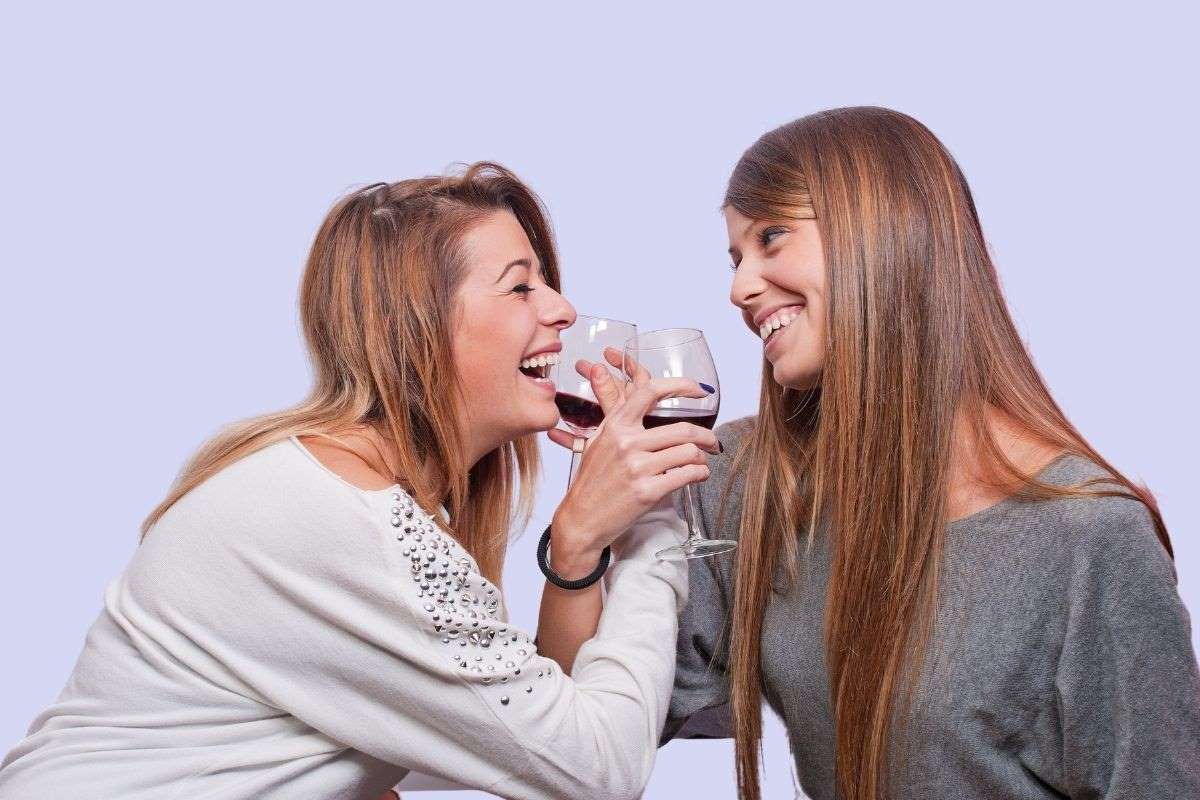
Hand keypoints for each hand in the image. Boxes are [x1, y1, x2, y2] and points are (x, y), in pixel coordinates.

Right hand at [547, 350, 716, 573]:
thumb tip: (642, 395)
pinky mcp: (648, 492)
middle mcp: (627, 443)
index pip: (651, 392)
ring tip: (701, 463)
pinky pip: (688, 475)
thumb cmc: (592, 481)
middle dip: (707, 436)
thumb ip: (620, 419)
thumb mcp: (599, 441)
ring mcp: (637, 468)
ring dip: (703, 458)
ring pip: (689, 452)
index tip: (700, 390)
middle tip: (713, 442)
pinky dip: (700, 474)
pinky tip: (698, 475)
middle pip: (683, 430)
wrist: (581, 519)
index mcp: (616, 426)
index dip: (681, 386)